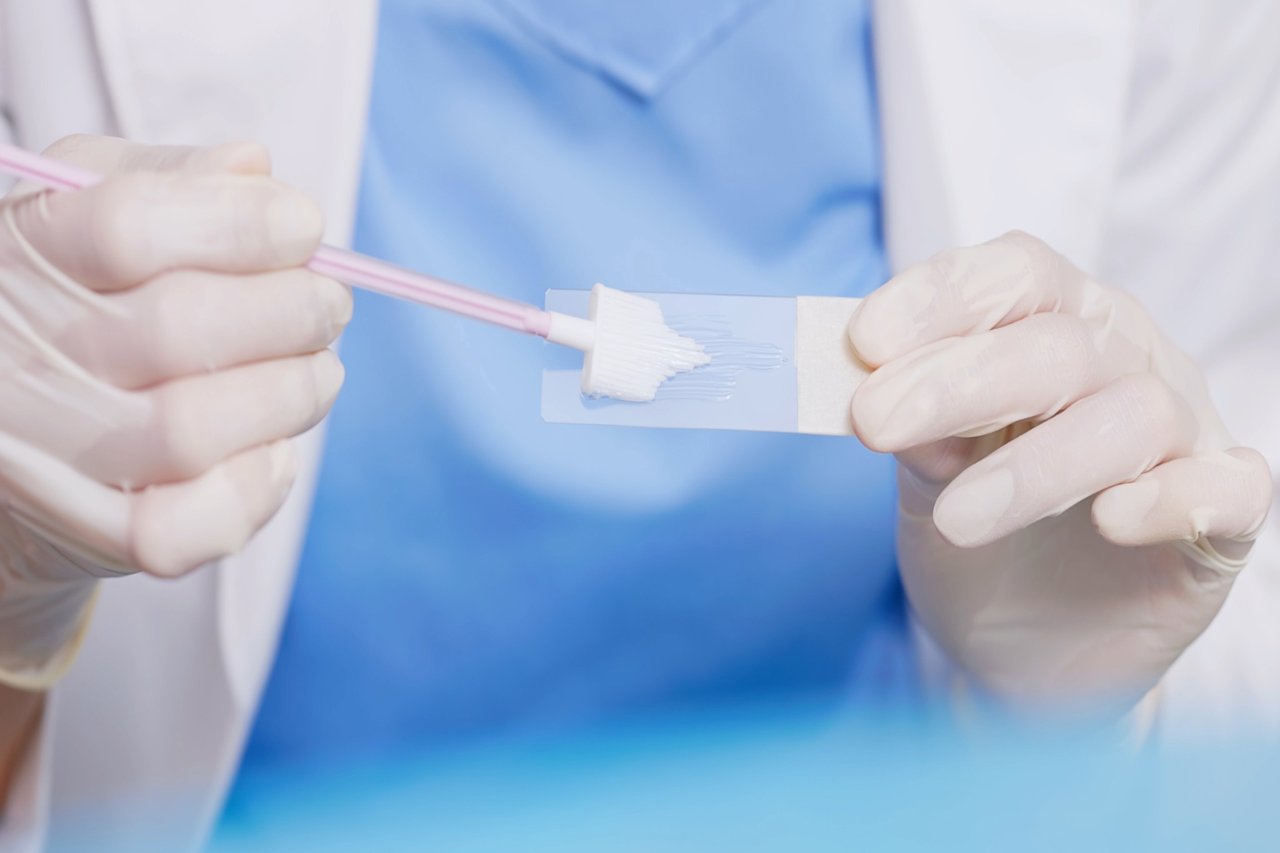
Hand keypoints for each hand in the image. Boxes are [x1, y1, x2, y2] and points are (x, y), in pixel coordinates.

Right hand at [0, 135, 349, 684]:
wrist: (16, 447)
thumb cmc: (74, 306)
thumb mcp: (90, 215)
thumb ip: (167, 182)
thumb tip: (253, 169)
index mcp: (13, 258)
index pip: (126, 226)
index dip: (239, 223)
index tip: (305, 225)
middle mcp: (14, 360)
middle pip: (176, 328)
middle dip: (287, 310)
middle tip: (329, 303)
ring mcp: (46, 459)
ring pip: (192, 429)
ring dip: (290, 392)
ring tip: (320, 370)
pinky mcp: (92, 538)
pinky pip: (194, 525)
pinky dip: (259, 482)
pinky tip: (274, 447)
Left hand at [848, 231, 1271, 715]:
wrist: (1023, 649)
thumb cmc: (974, 530)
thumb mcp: (925, 473)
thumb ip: (911, 429)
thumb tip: (868, 391)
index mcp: (1052, 324)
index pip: (1015, 275)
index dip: (941, 297)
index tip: (863, 341)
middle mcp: (1126, 362)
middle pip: (1059, 344)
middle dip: (959, 380)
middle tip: (873, 422)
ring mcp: (1182, 438)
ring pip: (1134, 415)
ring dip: (1035, 465)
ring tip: (956, 520)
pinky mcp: (1221, 523)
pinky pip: (1227, 490)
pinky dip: (1170, 499)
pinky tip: (1110, 519)